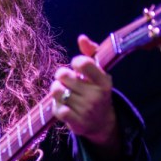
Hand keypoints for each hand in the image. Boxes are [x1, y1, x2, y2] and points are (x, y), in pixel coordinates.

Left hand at [51, 34, 121, 160]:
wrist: (102, 123)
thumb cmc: (97, 91)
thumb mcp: (99, 73)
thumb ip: (91, 53)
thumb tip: (81, 38)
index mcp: (104, 81)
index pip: (83, 63)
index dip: (75, 62)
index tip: (77, 67)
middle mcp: (96, 95)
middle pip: (63, 75)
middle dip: (62, 76)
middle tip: (67, 80)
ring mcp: (86, 110)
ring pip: (56, 91)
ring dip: (56, 89)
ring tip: (63, 91)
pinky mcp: (77, 123)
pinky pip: (57, 109)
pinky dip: (56, 106)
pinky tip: (63, 105)